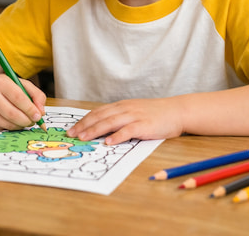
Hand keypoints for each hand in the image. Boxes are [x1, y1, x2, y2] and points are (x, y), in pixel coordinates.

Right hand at [0, 73, 45, 130]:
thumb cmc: (4, 86)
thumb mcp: (21, 83)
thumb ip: (36, 94)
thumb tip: (41, 111)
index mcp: (1, 82)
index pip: (18, 98)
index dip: (30, 109)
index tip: (39, 115)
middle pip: (12, 113)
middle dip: (27, 120)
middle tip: (34, 121)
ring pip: (8, 123)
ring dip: (21, 125)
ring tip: (25, 120)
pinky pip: (2, 128)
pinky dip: (12, 127)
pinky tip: (13, 120)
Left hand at [66, 98, 183, 144]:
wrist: (176, 111)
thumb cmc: (155, 114)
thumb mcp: (134, 111)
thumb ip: (120, 117)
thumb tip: (102, 129)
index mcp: (121, 106)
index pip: (98, 112)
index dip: (84, 120)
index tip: (72, 129)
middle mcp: (125, 109)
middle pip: (100, 116)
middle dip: (84, 126)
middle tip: (71, 135)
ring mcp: (134, 116)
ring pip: (110, 122)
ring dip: (95, 130)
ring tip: (83, 138)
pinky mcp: (144, 125)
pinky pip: (128, 130)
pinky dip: (117, 136)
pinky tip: (108, 142)